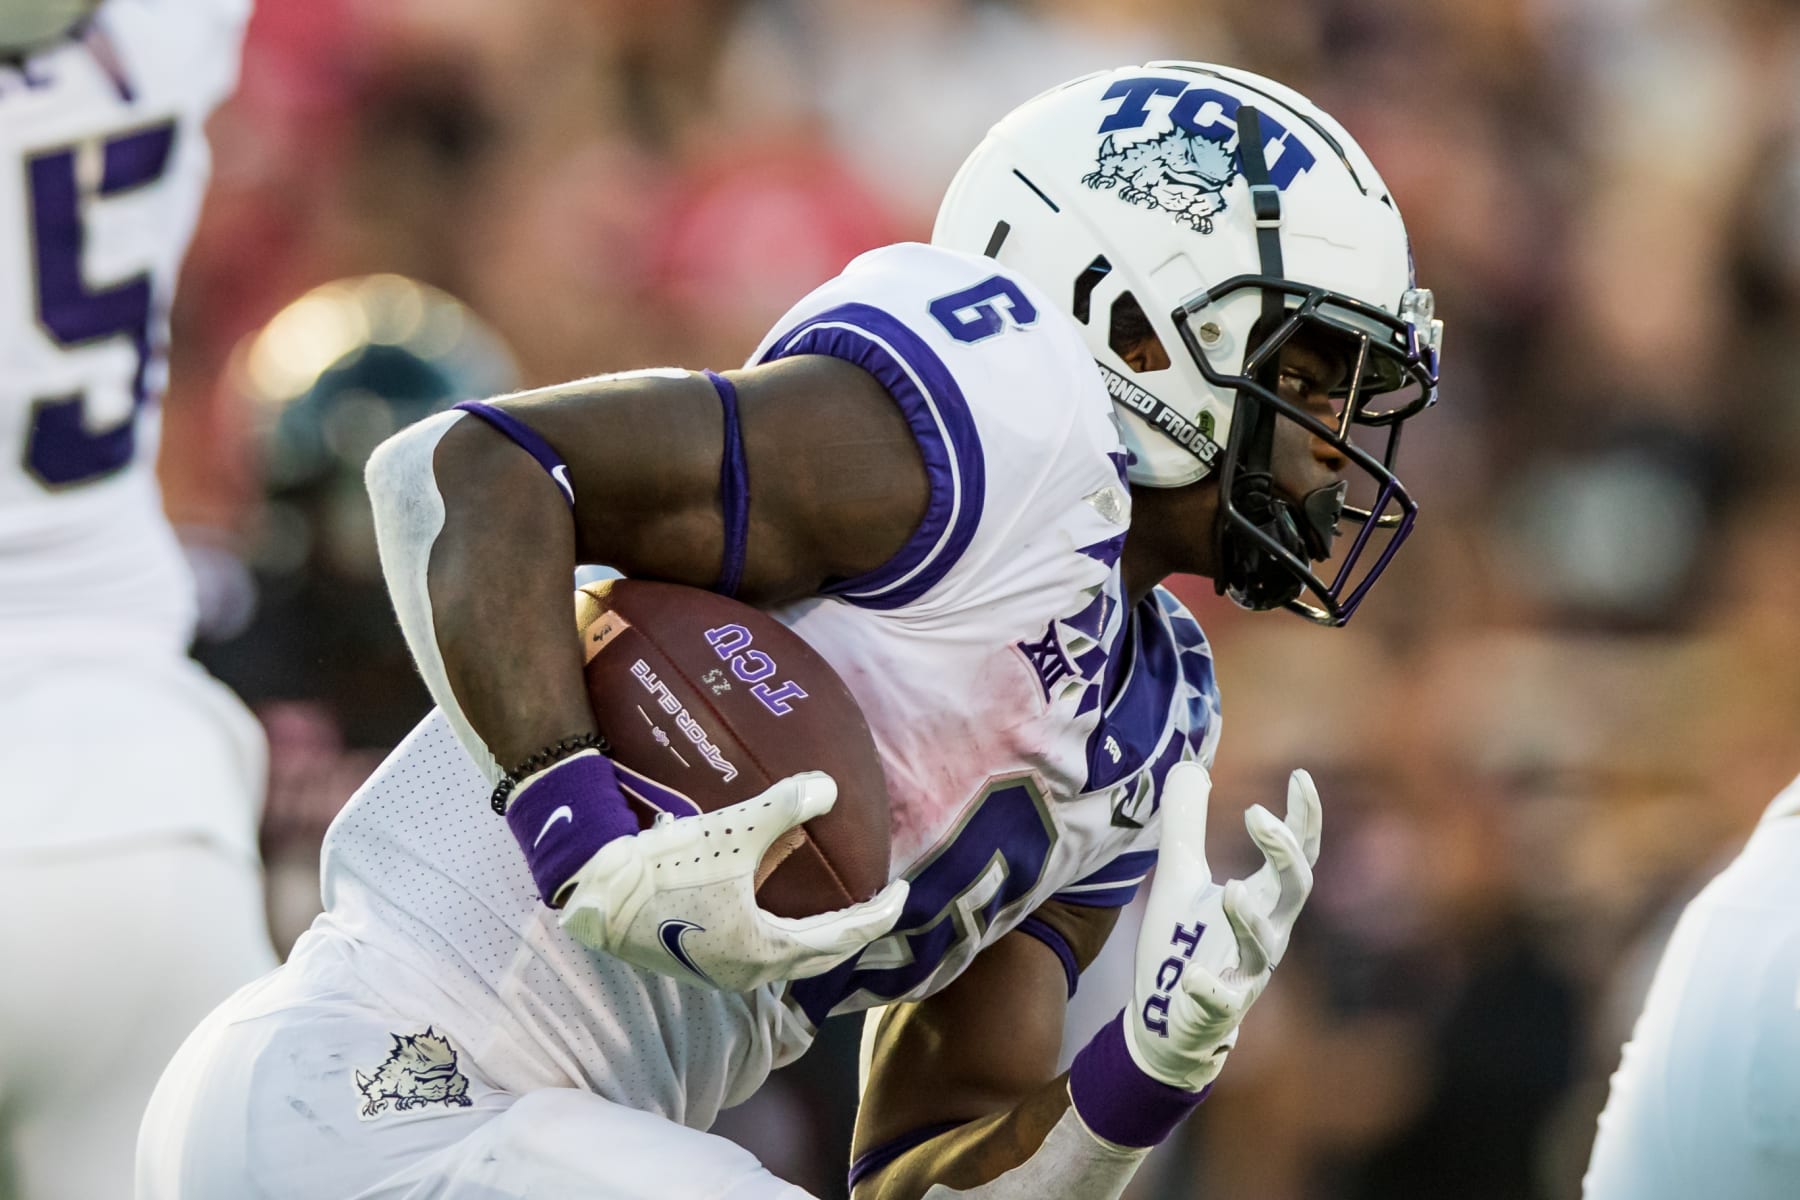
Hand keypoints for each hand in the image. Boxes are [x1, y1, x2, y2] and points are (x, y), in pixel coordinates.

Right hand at [558, 771, 909, 991]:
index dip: (877, 916)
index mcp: (764, 952)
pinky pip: (757, 950)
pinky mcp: (696, 960)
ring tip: (833, 906)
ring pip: (785, 957)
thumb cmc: (665, 868)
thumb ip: (784, 808)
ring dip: (814, 935)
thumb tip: (829, 787)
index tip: (902, 894)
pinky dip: (781, 932)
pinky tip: (775, 905)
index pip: (840, 939)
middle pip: (817, 958)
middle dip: (851, 932)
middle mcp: (746, 973)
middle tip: (876, 903)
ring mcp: (718, 971)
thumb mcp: (732, 832)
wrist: (594, 892)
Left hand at [1124, 763, 1320, 1091]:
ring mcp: (1247, 973)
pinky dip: (1209, 988)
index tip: (1301, 776)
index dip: (1305, 816)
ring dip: (1249, 919)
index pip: (1298, 852)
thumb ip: (1187, 824)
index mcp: (1264, 898)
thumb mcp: (1181, 874)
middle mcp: (1268, 932)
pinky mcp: (1219, 1009)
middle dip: (1285, 853)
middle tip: (1258, 815)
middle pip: (1297, 890)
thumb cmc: (1185, 941)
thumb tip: (1192, 767)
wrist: (1164, 1014)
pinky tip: (1193, 977)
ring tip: (1230, 890)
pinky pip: (1222, 1001)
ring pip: (1264, 948)